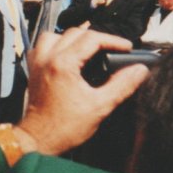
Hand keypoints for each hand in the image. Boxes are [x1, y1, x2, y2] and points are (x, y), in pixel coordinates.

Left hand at [18, 28, 150, 155]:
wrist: (39, 139)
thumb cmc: (64, 127)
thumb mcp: (101, 106)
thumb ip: (122, 85)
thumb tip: (139, 70)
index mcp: (63, 64)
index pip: (91, 38)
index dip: (113, 41)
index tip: (126, 48)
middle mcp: (47, 58)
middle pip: (74, 33)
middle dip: (97, 37)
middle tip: (114, 49)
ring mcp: (37, 63)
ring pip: (55, 35)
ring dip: (74, 38)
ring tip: (90, 49)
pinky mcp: (33, 70)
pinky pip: (42, 47)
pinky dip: (56, 45)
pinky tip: (67, 55)